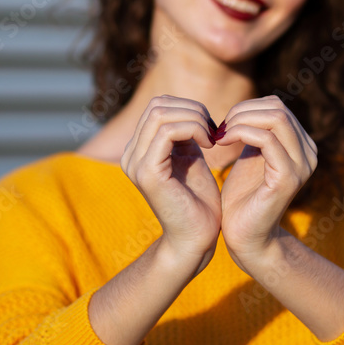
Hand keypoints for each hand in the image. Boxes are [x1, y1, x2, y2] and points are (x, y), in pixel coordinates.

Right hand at [120, 95, 220, 275]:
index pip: (157, 106)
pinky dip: (194, 129)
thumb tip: (190, 108)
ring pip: (161, 113)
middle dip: (192, 109)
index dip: (188, 107)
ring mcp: (135, 163)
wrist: (195, 239)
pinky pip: (168, 131)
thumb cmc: (198, 202)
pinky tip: (210, 144)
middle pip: (158, 105)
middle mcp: (130, 155)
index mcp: (138, 151)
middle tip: (214, 129)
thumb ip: (185, 134)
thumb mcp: (190, 158)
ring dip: (194, 118)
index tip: (211, 126)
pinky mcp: (147, 172)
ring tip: (212, 137)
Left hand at [213, 95, 317, 269]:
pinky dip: (242, 133)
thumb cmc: (243, 199)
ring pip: (275, 118)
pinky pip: (267, 140)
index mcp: (302, 146)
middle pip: (278, 108)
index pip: (277, 106)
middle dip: (243, 111)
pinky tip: (222, 142)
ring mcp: (301, 166)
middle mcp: (308, 153)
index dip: (247, 107)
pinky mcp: (288, 178)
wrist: (246, 238)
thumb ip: (255, 133)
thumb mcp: (251, 158)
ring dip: (241, 120)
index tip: (224, 123)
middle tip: (220, 127)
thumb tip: (247, 108)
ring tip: (220, 134)